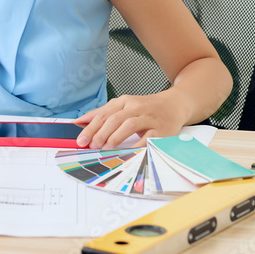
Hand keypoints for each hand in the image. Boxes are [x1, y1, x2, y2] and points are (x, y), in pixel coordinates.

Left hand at [73, 91, 190, 149]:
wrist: (174, 105)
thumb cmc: (146, 108)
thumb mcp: (124, 106)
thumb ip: (103, 114)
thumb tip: (80, 122)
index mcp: (125, 102)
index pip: (104, 114)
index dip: (90, 127)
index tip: (81, 140)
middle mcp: (136, 107)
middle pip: (114, 119)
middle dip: (100, 133)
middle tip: (92, 145)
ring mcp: (149, 118)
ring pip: (129, 125)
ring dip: (115, 137)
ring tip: (106, 147)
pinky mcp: (161, 129)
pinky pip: (147, 137)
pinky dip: (137, 145)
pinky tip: (128, 151)